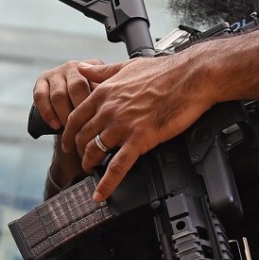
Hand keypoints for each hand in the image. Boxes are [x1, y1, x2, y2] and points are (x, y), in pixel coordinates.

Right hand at [32, 59, 103, 131]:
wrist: (72, 105)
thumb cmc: (93, 102)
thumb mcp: (104, 95)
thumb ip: (107, 98)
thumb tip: (111, 112)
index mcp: (93, 67)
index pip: (96, 82)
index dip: (96, 104)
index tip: (98, 120)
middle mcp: (74, 67)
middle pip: (77, 87)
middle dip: (79, 110)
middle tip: (84, 128)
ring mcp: (56, 72)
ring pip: (58, 94)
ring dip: (64, 114)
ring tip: (70, 130)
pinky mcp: (41, 80)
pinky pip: (40, 96)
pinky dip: (47, 112)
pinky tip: (55, 125)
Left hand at [64, 56, 210, 200]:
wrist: (190, 78)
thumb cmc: (163, 71)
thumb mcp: (125, 65)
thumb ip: (101, 71)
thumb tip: (82, 68)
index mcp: (104, 93)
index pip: (75, 117)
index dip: (68, 133)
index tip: (68, 142)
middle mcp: (108, 110)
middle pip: (82, 137)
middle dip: (78, 151)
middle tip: (79, 159)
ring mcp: (122, 126)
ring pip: (95, 151)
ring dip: (89, 164)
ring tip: (89, 171)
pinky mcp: (140, 140)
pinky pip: (118, 166)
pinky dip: (107, 183)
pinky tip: (100, 193)